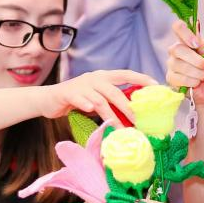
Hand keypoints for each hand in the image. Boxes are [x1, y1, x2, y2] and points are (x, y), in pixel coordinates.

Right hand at [39, 70, 155, 124]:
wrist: (47, 99)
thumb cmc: (77, 100)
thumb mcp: (96, 98)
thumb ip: (111, 101)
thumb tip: (133, 114)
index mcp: (104, 76)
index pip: (126, 74)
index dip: (141, 78)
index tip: (156, 85)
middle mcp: (94, 78)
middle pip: (115, 91)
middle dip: (129, 107)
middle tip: (139, 121)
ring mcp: (81, 85)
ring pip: (100, 100)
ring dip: (112, 115)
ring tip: (121, 128)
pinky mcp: (68, 93)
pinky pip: (81, 100)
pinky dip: (87, 105)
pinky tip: (91, 110)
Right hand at [165, 21, 203, 110]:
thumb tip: (203, 32)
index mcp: (189, 40)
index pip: (178, 27)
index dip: (185, 33)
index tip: (196, 44)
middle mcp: (177, 50)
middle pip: (177, 49)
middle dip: (196, 60)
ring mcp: (172, 64)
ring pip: (179, 65)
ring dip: (197, 72)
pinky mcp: (171, 78)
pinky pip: (178, 78)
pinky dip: (192, 81)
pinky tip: (198, 82)